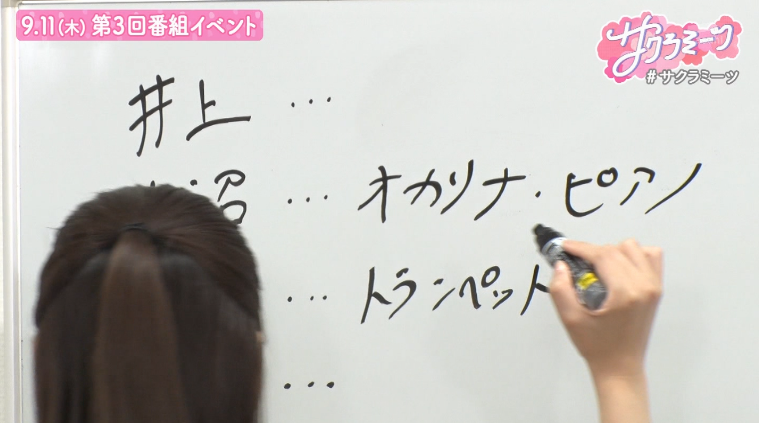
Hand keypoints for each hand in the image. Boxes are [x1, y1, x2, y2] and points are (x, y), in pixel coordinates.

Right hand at [549, 239, 662, 376]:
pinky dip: (634, 256)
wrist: (620, 367)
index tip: (566, 247)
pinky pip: (651, 257)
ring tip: (599, 269)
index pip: (603, 255)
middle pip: (616, 249)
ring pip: (634, 248)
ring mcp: (654, 287)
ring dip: (613, 252)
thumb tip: (561, 265)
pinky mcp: (656, 290)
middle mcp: (645, 286)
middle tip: (576, 265)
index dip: (581, 247)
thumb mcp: (570, 319)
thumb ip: (560, 289)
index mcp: (626, 293)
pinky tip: (619, 269)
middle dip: (593, 252)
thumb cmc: (597, 347)